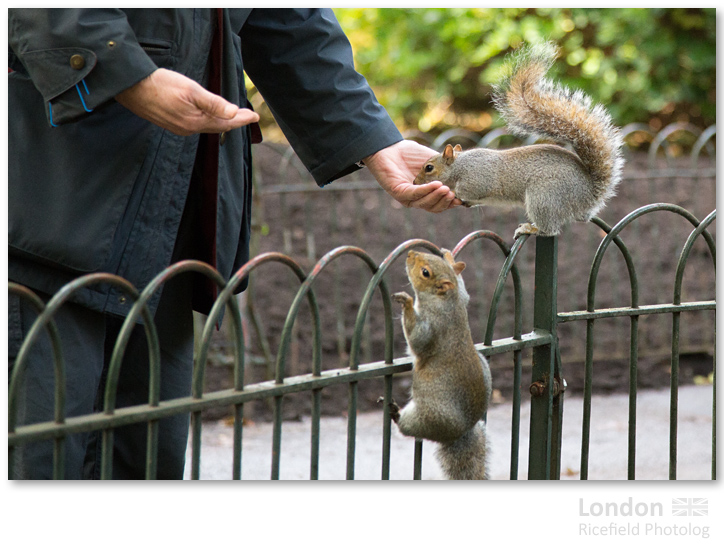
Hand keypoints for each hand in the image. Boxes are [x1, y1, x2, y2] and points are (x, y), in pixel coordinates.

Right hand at [115, 68, 259, 135]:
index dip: (242, 119)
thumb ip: (213, 103)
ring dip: (222, 122)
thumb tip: (233, 113)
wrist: (132, 88)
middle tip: (249, 117)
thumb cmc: (161, 85)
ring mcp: (179, 128)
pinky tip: (209, 117)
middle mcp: (189, 129)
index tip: (256, 116)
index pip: (226, 123)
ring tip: (234, 118)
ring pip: (207, 127)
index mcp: (196, 122)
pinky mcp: (171, 124)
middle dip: (235, 121)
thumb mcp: (191, 90)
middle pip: (218, 127)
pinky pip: (196, 125)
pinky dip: (208, 121)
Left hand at [362, 140, 461, 212]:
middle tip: (453, 194)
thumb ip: (447, 167)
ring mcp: (407, 197)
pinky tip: (435, 184)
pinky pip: (414, 194)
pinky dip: (426, 190)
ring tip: (447, 189)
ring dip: (437, 198)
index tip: (461, 199)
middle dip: (445, 202)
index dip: (451, 204)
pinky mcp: (398, 192)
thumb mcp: (434, 161)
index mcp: (427, 194)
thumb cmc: (410, 154)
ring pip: (424, 204)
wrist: (390, 147)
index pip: (441, 204)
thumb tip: (465, 171)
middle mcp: (417, 199)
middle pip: (433, 208)